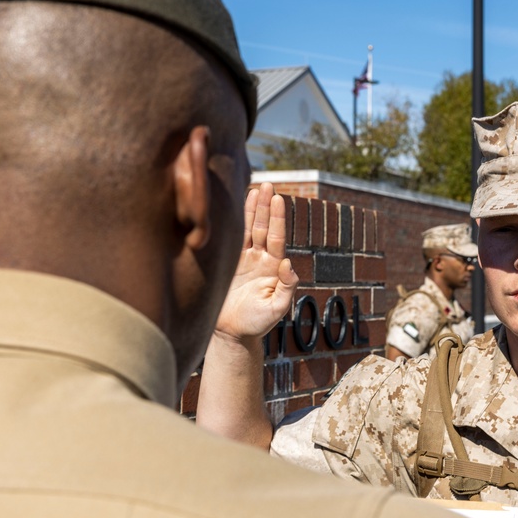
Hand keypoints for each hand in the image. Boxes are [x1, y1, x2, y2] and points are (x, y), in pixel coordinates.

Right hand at [214, 182, 299, 345]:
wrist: (232, 333)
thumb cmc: (256, 324)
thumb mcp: (277, 309)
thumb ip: (287, 288)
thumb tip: (290, 265)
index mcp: (274, 268)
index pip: (277, 238)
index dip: (278, 218)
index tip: (278, 199)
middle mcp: (260, 259)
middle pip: (264, 227)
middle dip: (265, 206)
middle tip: (268, 184)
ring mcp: (244, 260)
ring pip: (249, 229)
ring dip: (251, 209)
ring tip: (255, 187)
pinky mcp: (228, 264)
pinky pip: (232, 239)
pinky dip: (234, 223)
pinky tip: (234, 208)